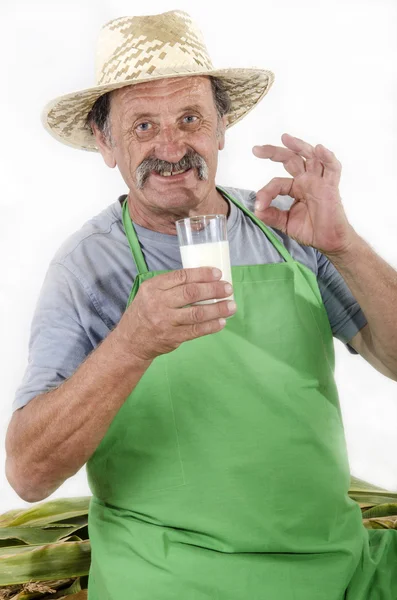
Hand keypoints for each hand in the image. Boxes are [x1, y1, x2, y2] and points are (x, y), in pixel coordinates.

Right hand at [115, 267, 235, 360]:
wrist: (131, 341)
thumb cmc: (145, 312)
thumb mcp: (150, 293)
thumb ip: (170, 286)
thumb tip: (203, 279)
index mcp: (153, 288)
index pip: (181, 276)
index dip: (202, 274)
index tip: (218, 273)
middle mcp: (158, 303)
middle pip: (191, 293)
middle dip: (213, 290)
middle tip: (228, 288)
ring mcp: (165, 322)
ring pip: (197, 313)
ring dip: (218, 309)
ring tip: (231, 306)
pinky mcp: (172, 338)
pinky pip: (196, 331)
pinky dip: (211, 326)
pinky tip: (222, 322)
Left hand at [252, 133, 356, 254]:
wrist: (329, 241)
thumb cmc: (311, 230)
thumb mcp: (286, 223)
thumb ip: (272, 216)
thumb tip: (256, 210)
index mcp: (295, 188)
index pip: (277, 183)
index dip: (266, 192)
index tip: (259, 205)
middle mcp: (306, 181)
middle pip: (291, 159)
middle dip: (274, 152)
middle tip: (257, 149)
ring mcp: (319, 181)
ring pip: (310, 157)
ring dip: (299, 146)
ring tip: (285, 138)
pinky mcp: (331, 187)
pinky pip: (332, 168)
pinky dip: (327, 157)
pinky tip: (319, 149)